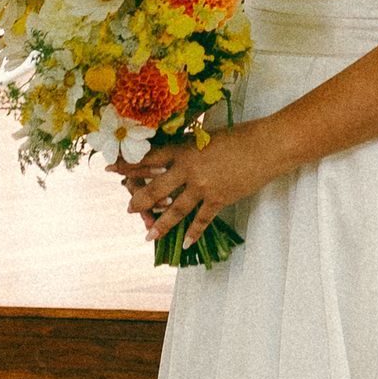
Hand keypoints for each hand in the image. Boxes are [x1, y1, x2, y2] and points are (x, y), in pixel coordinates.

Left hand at [117, 122, 278, 245]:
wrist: (266, 146)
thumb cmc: (238, 135)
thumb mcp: (206, 137)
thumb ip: (187, 148)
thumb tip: (170, 156)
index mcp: (183, 149)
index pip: (148, 159)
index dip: (128, 164)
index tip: (111, 168)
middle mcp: (188, 170)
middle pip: (155, 188)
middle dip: (138, 200)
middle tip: (127, 209)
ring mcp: (203, 187)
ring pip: (175, 209)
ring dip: (160, 223)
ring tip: (148, 236)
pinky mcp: (219, 199)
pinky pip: (202, 220)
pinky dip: (193, 233)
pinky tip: (184, 243)